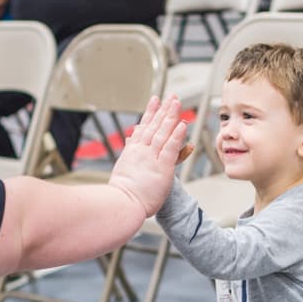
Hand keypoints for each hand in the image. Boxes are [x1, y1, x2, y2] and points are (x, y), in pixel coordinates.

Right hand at [109, 94, 187, 215]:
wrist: (120, 205)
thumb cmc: (120, 195)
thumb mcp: (122, 169)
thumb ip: (129, 153)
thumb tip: (130, 141)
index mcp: (132, 152)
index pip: (143, 128)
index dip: (150, 113)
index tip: (155, 100)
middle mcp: (141, 151)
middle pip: (154, 126)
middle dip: (164, 110)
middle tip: (171, 97)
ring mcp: (151, 158)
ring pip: (162, 133)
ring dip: (171, 117)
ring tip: (177, 103)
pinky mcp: (162, 168)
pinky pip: (170, 149)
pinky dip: (176, 136)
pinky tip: (182, 125)